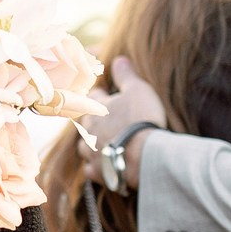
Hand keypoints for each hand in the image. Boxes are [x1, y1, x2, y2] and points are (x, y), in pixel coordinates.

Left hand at [80, 57, 167, 188]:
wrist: (145, 155)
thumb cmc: (141, 119)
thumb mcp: (138, 90)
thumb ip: (126, 75)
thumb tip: (119, 59)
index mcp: (95, 108)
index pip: (93, 95)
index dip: (101, 93)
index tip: (105, 91)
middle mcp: (88, 130)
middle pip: (85, 122)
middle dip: (93, 118)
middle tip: (103, 118)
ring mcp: (91, 152)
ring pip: (84, 146)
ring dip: (92, 143)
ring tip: (102, 142)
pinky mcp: (98, 172)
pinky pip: (91, 169)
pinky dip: (97, 166)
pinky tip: (102, 165)